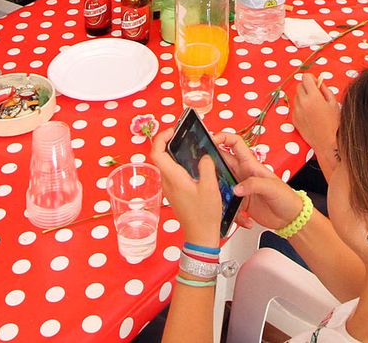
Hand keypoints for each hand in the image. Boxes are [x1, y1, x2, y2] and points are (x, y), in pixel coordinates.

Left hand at [149, 130, 222, 248]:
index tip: (173, 131)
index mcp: (173, 178)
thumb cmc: (204, 215)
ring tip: (187, 145)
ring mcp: (170, 188)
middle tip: (180, 134)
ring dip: (172, 152)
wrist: (201, 236)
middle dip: (166, 141)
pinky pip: (171, 172)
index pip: (157, 153)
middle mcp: (167, 182)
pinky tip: (191, 162)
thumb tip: (204, 156)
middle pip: (159, 156)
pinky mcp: (175, 193)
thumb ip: (206, 167)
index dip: (161, 138)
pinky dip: (177, 162)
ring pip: (165, 164)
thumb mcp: (210, 188)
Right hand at [211, 132, 301, 231]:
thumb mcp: (271, 187)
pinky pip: (227, 203)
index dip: (223, 137)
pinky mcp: (240, 203)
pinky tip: (235, 216)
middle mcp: (243, 174)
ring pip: (221, 182)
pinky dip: (228, 210)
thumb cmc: (286, 198)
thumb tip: (235, 189)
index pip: (235, 143)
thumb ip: (253, 185)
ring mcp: (240, 188)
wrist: (291, 218)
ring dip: (215, 188)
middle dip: (211, 161)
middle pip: (222, 161)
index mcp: (251, 165)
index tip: (211, 139)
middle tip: (200, 167)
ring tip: (211, 194)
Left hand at [290, 74, 340, 162]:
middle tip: (316, 95)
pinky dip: (301, 108)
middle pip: (299, 86)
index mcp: (313, 97)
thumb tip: (319, 82)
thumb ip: (325, 89)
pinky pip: (296, 108)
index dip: (312, 79)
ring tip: (314, 107)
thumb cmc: (334, 124)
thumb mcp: (334, 103)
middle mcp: (302, 103)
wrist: (327, 143)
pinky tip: (310, 116)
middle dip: (307, 87)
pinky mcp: (294, 120)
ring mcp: (297, 111)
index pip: (306, 78)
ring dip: (304, 98)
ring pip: (297, 97)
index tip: (316, 83)